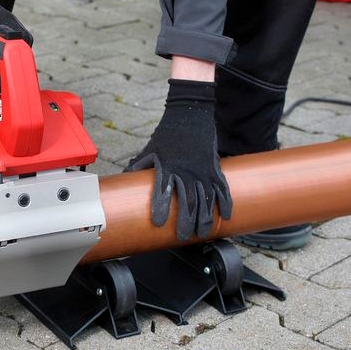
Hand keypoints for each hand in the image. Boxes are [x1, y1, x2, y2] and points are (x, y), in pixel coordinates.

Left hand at [125, 79, 231, 240]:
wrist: (191, 112)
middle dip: (185, 221)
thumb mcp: (151, 148)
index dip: (160, 207)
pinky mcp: (214, 167)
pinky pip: (222, 188)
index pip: (162, 190)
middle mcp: (187, 170)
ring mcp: (203, 169)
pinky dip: (225, 203)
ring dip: (204, 218)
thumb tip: (125, 176)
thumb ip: (140, 164)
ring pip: (206, 199)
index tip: (158, 223)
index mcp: (168, 165)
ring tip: (201, 233)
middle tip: (181, 237)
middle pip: (188, 201)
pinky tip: (225, 217)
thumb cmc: (168, 132)